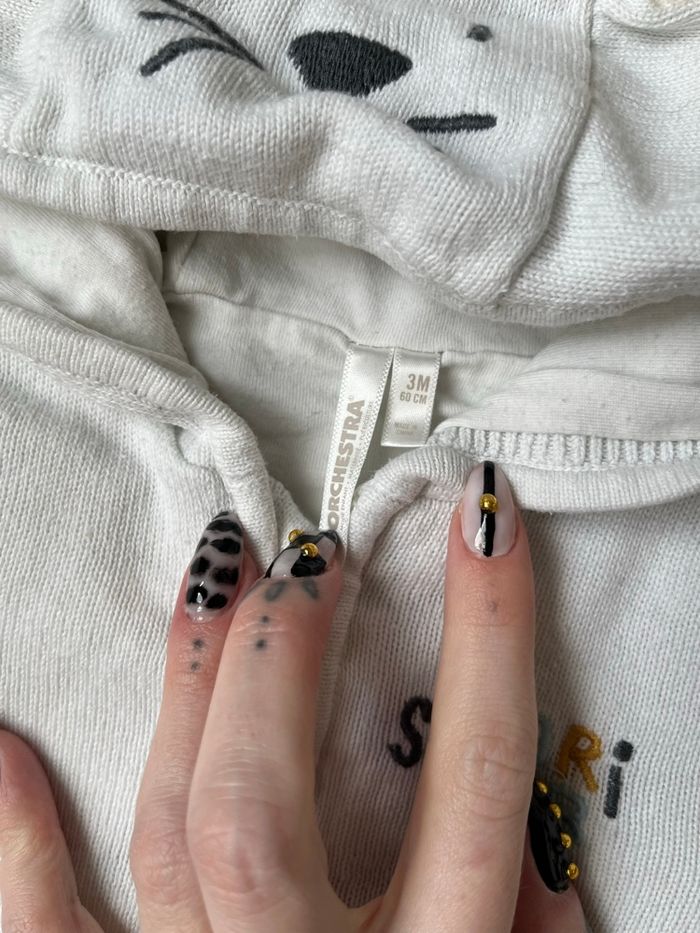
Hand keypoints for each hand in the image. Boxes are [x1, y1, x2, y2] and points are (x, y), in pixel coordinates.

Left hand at [0, 464, 587, 930]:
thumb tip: (535, 835)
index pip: (476, 770)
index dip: (488, 630)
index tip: (485, 525)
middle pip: (265, 792)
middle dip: (281, 649)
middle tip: (305, 561)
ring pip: (171, 821)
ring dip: (188, 686)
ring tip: (210, 585)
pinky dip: (18, 838)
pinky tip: (4, 749)